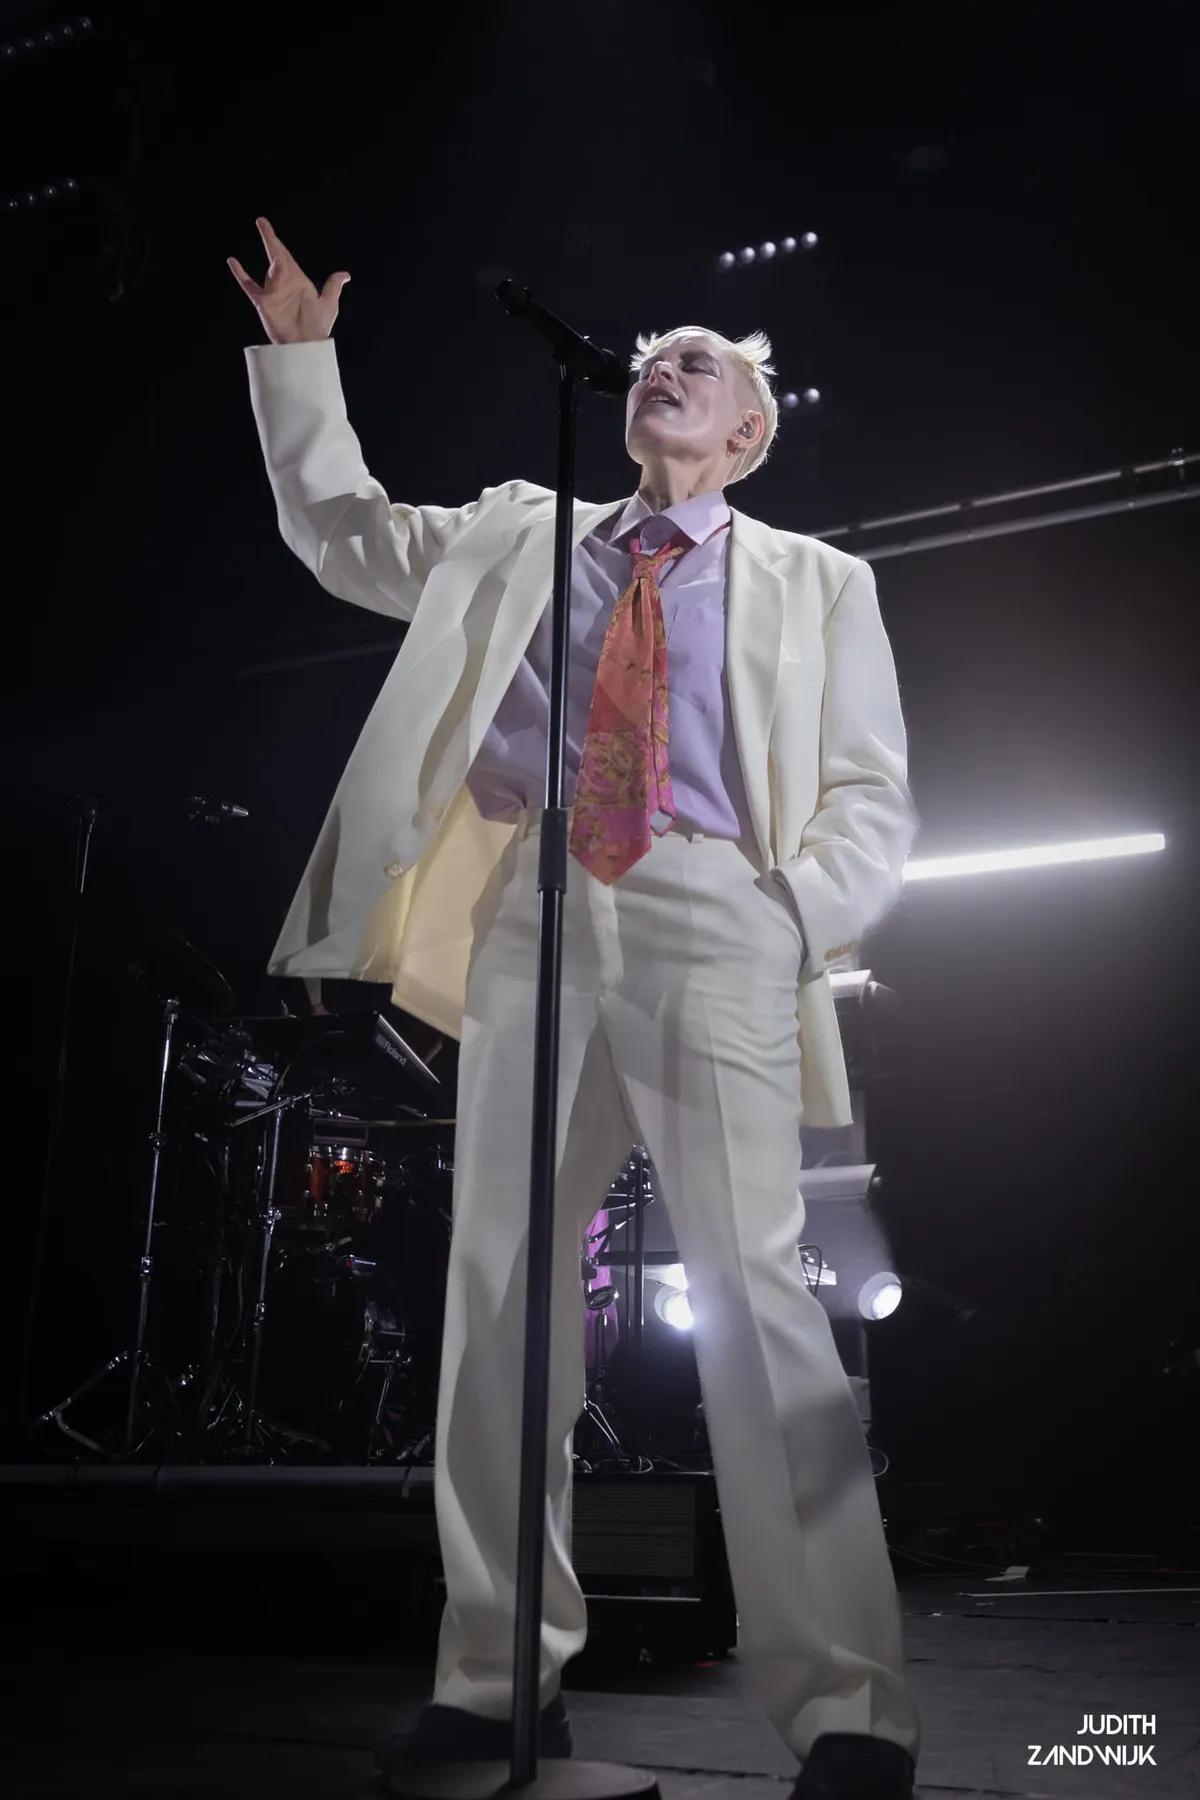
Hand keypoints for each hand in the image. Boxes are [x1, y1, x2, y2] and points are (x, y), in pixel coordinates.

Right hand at [227, 216, 350, 344]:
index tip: (265, 225)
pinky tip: (232, 261)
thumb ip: (333, 286)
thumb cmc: (317, 327)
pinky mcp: (264, 303)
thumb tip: (345, 274)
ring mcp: (273, 292)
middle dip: (270, 240)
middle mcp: (283, 283)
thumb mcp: (329, 303)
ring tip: (282, 272)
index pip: (285, 256)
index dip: (276, 241)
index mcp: (297, 280)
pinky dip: (241, 274)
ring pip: (270, 272)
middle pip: (275, 256)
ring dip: (276, 270)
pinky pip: (249, 285)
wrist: (306, 346)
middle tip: (262, 222)